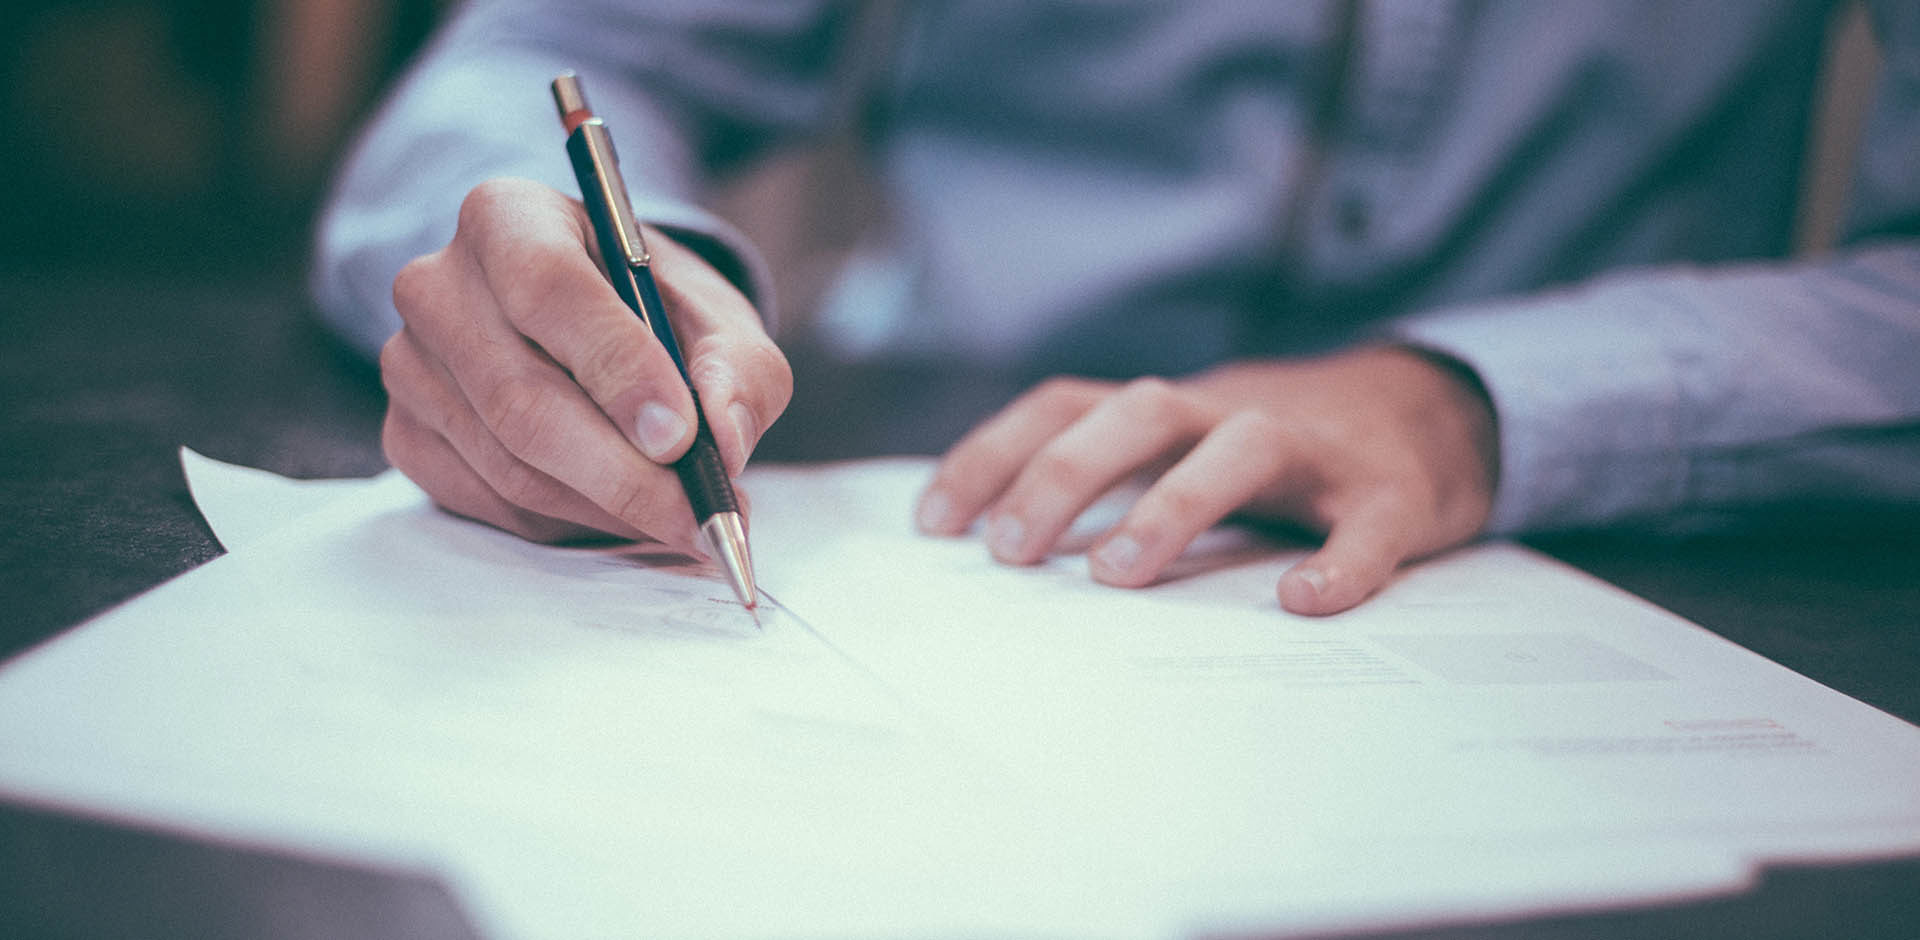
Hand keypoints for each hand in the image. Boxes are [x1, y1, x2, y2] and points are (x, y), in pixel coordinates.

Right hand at [379, 178, 791, 549]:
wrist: (593, 326)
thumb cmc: (654, 311)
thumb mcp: (718, 318)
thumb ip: (738, 369)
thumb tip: (724, 440)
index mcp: (508, 217)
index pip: (548, 289)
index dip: (617, 368)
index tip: (680, 436)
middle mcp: (438, 284)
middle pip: (521, 398)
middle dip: (623, 473)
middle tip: (699, 515)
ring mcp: (410, 364)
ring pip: (509, 465)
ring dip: (606, 507)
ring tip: (680, 517)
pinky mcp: (406, 434)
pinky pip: (490, 502)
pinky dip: (568, 522)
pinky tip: (620, 511)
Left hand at [914, 347, 1497, 613]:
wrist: (1434, 412)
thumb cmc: (1279, 451)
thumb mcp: (1185, 448)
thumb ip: (1111, 480)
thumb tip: (999, 548)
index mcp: (1171, 410)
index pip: (1066, 406)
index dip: (994, 454)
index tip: (933, 524)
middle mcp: (1231, 413)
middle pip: (1139, 412)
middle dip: (1064, 474)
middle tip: (1010, 553)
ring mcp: (1314, 449)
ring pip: (1240, 448)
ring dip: (1172, 504)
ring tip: (1117, 575)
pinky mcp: (1391, 493)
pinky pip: (1366, 524)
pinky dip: (1339, 561)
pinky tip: (1303, 601)